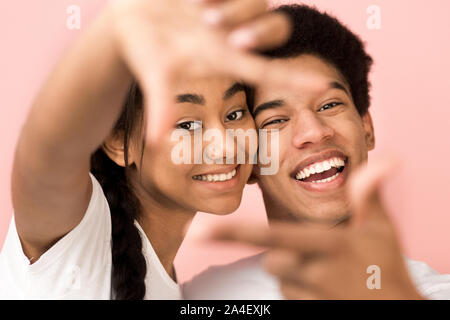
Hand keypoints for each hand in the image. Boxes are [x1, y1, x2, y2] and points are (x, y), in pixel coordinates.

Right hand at [108, 0, 302, 142]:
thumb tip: (156, 144)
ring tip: (195, 7)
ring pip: (259, 1)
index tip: (323, 87)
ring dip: (232, 6)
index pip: (268, 71)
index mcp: (225, 59)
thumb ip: (160, 107)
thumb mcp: (156, 76)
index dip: (295, 80)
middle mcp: (235, 35)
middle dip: (254, 30)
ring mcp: (232, 9)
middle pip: (276, 30)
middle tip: (210, 24)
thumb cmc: (146, 52)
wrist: (133, 21)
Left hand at [209, 157, 424, 298]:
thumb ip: (369, 196)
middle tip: (319, 254)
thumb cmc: (388, 266)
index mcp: (329, 245)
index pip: (271, 237)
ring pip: (279, 277)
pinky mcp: (307, 312)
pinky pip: (289, 296)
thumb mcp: (380, 229)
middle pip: (272, 259)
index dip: (233, 233)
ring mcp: (311, 297)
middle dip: (285, 253)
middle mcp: (316, 273)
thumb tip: (383, 159)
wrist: (396, 310)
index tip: (198, 233)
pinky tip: (326, 289)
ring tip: (328, 271)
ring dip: (295, 272)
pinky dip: (300, 290)